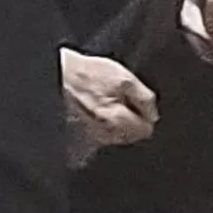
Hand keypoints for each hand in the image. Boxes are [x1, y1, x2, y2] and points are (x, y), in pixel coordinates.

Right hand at [57, 49, 157, 165]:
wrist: (59, 76)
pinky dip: (103, 128)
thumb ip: (145, 99)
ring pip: (117, 138)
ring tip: (106, 103)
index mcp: (119, 121)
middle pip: (131, 136)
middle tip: (121, 100)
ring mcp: (92, 138)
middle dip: (132, 121)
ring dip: (118, 125)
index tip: (140, 105)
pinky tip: (97, 113)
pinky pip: (100, 138)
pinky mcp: (81, 138)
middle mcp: (106, 134)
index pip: (145, 130)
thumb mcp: (124, 78)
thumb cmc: (88, 74)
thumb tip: (153, 115)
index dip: (146, 114)